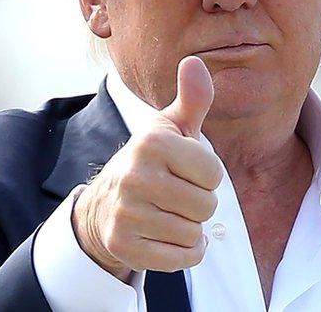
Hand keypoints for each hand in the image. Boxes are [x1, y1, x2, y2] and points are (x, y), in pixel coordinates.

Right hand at [71, 56, 222, 281]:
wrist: (106, 204)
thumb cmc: (152, 161)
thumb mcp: (172, 127)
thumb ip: (193, 98)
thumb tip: (195, 61)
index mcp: (152, 142)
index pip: (214, 174)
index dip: (207, 176)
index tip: (185, 171)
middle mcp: (135, 175)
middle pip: (207, 206)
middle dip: (200, 204)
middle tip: (176, 194)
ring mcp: (126, 213)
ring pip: (194, 233)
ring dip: (190, 228)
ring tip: (168, 213)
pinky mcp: (124, 246)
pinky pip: (182, 259)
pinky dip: (184, 253)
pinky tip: (167, 237)